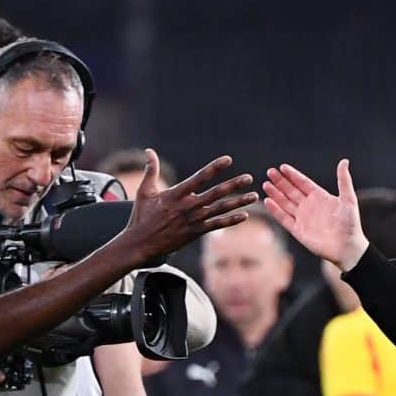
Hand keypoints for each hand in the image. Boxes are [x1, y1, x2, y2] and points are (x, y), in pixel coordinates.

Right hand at [115, 149, 258, 265]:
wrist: (140, 243)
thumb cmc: (141, 216)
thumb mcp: (144, 191)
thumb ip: (151, 170)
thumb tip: (149, 151)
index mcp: (176, 193)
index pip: (199, 177)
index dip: (214, 168)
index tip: (228, 160)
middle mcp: (188, 206)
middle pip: (216, 193)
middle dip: (234, 185)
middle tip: (249, 178)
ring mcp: (193, 220)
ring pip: (220, 209)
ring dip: (239, 202)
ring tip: (254, 196)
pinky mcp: (195, 232)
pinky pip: (217, 225)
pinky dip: (231, 220)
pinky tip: (244, 215)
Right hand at [263, 160, 367, 270]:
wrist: (347, 247)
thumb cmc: (350, 223)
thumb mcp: (348, 199)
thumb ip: (343, 180)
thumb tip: (344, 161)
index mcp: (320, 197)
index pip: (303, 183)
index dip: (293, 175)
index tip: (282, 167)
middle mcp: (309, 206)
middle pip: (291, 191)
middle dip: (281, 182)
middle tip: (270, 172)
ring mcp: (303, 218)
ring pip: (285, 203)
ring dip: (276, 194)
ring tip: (266, 184)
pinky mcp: (298, 231)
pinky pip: (284, 218)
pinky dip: (276, 210)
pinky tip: (268, 201)